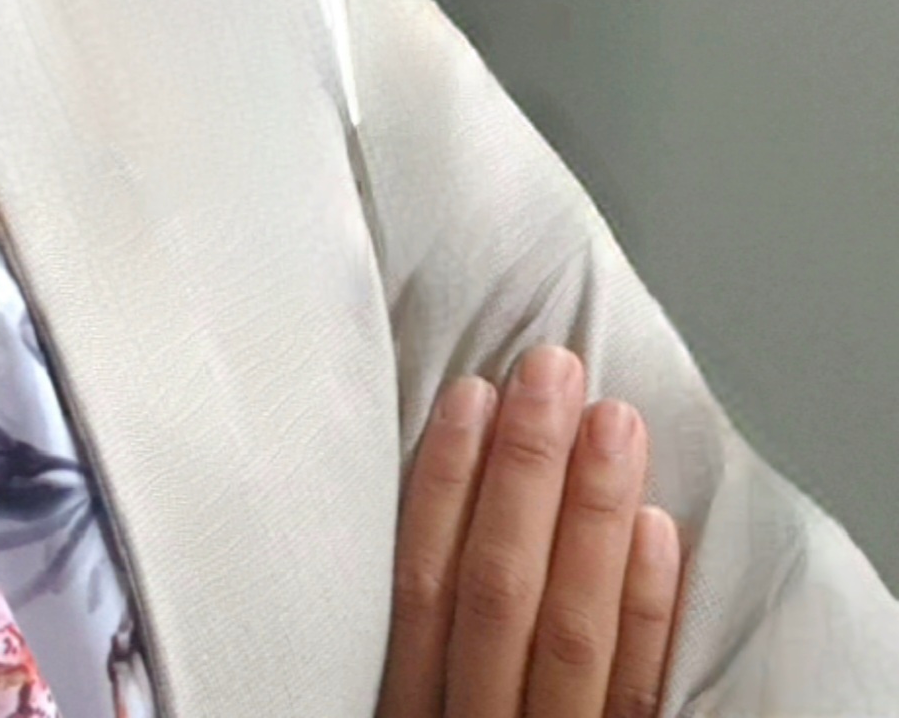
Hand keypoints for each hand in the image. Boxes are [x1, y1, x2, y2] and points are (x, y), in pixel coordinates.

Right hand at [376, 345, 686, 717]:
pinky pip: (639, 702)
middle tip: (551, 371)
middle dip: (525, 476)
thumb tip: (420, 521)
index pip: (424, 589)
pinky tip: (657, 533)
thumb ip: (410, 649)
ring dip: (591, 519)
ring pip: (571, 638)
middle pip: (500, 598)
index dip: (446, 485)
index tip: (472, 394)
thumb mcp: (396, 717)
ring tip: (613, 421)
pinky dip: (649, 615)